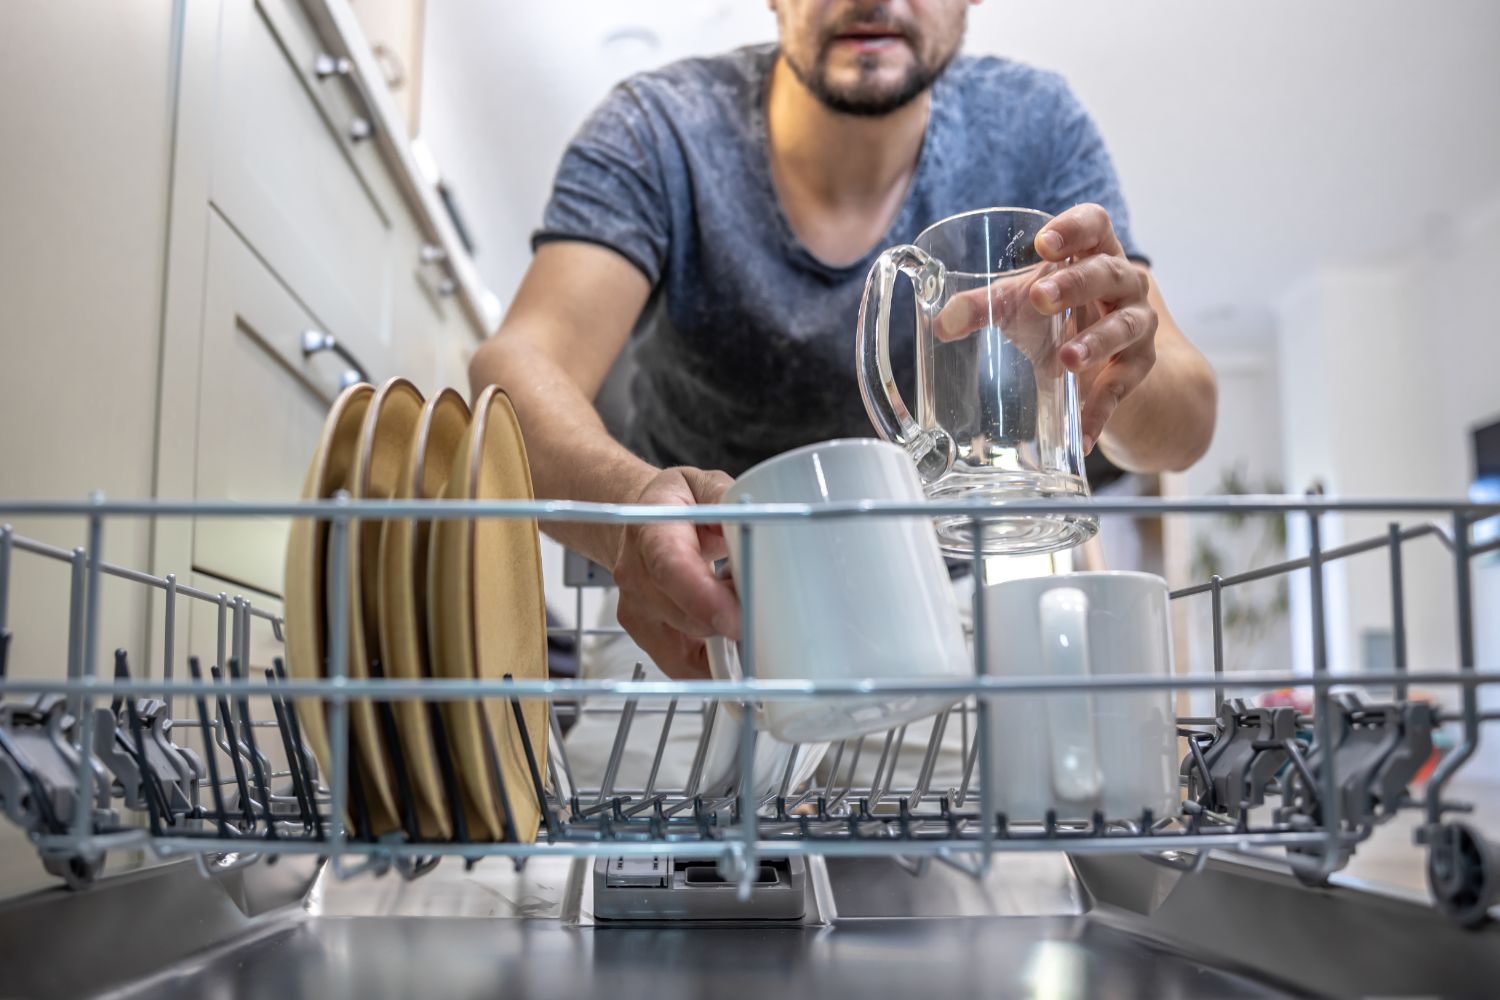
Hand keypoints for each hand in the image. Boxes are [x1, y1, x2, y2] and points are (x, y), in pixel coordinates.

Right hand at [611, 467, 739, 678]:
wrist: (639, 520)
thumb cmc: (677, 504)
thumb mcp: (704, 485)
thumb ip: (728, 501)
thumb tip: (759, 522)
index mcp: (652, 534)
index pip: (672, 570)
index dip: (705, 600)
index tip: (738, 619)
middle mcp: (637, 578)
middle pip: (688, 619)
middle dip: (734, 622)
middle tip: (766, 604)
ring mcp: (637, 612)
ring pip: (689, 651)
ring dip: (727, 640)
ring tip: (743, 607)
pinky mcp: (646, 637)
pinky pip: (684, 666)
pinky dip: (715, 662)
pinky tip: (733, 639)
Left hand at [930, 204, 1157, 453]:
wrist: (1104, 362)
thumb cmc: (1058, 315)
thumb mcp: (1019, 305)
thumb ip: (983, 307)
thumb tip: (941, 323)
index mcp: (1094, 253)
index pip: (1095, 224)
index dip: (1074, 227)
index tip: (1044, 244)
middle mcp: (1123, 283)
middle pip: (1108, 272)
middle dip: (1075, 285)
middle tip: (1039, 299)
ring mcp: (1137, 324)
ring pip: (1125, 326)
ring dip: (1096, 342)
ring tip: (1066, 359)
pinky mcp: (1137, 367)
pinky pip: (1121, 387)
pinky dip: (1099, 409)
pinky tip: (1081, 432)